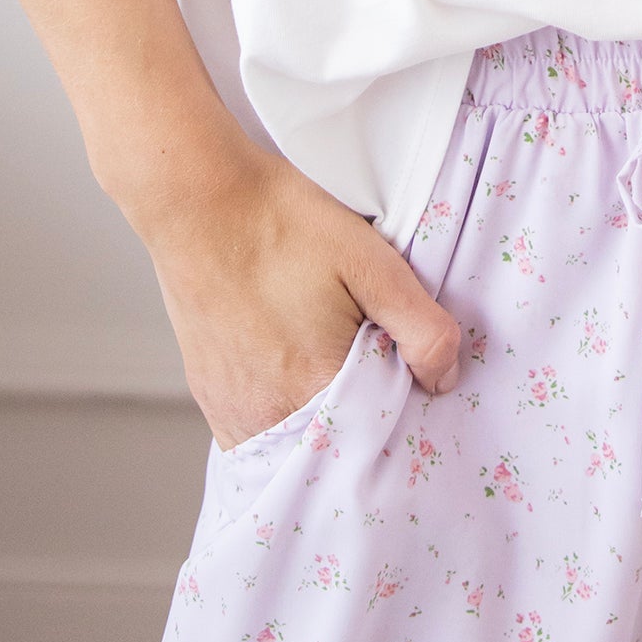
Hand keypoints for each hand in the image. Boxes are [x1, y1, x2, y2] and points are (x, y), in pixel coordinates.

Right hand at [138, 137, 464, 449]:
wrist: (198, 199)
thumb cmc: (281, 222)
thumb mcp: (370, 261)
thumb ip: (420, 326)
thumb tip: (443, 379)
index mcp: (316, 387)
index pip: (380, 435)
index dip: (401, 407)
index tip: (407, 377)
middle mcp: (269, 415)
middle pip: (337, 442)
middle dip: (362, 414)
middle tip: (368, 359)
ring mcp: (233, 411)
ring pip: (296, 440)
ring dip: (320, 418)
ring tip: (329, 361)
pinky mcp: (209, 396)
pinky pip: (258, 430)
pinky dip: (283, 414)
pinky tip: (294, 372)